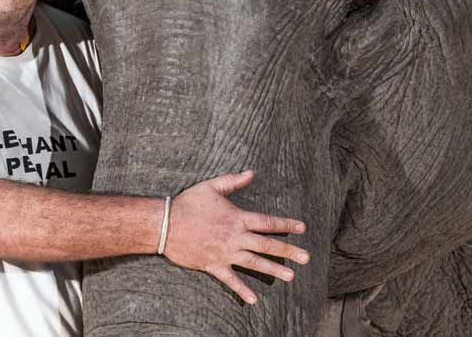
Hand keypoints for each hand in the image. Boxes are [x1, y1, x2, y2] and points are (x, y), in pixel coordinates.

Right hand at [163, 170, 309, 303]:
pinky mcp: (213, 265)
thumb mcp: (211, 186)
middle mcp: (235, 237)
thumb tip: (252, 173)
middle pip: (267, 244)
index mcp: (237, 218)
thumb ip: (233, 181)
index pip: (268, 222)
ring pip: (254, 263)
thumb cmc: (188, 203)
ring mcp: (225, 253)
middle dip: (288, 251)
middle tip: (306, 257)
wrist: (165, 225)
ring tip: (291, 276)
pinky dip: (242, 290)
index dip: (286, 224)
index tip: (302, 228)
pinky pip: (230, 280)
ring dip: (273, 269)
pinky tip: (254, 300)